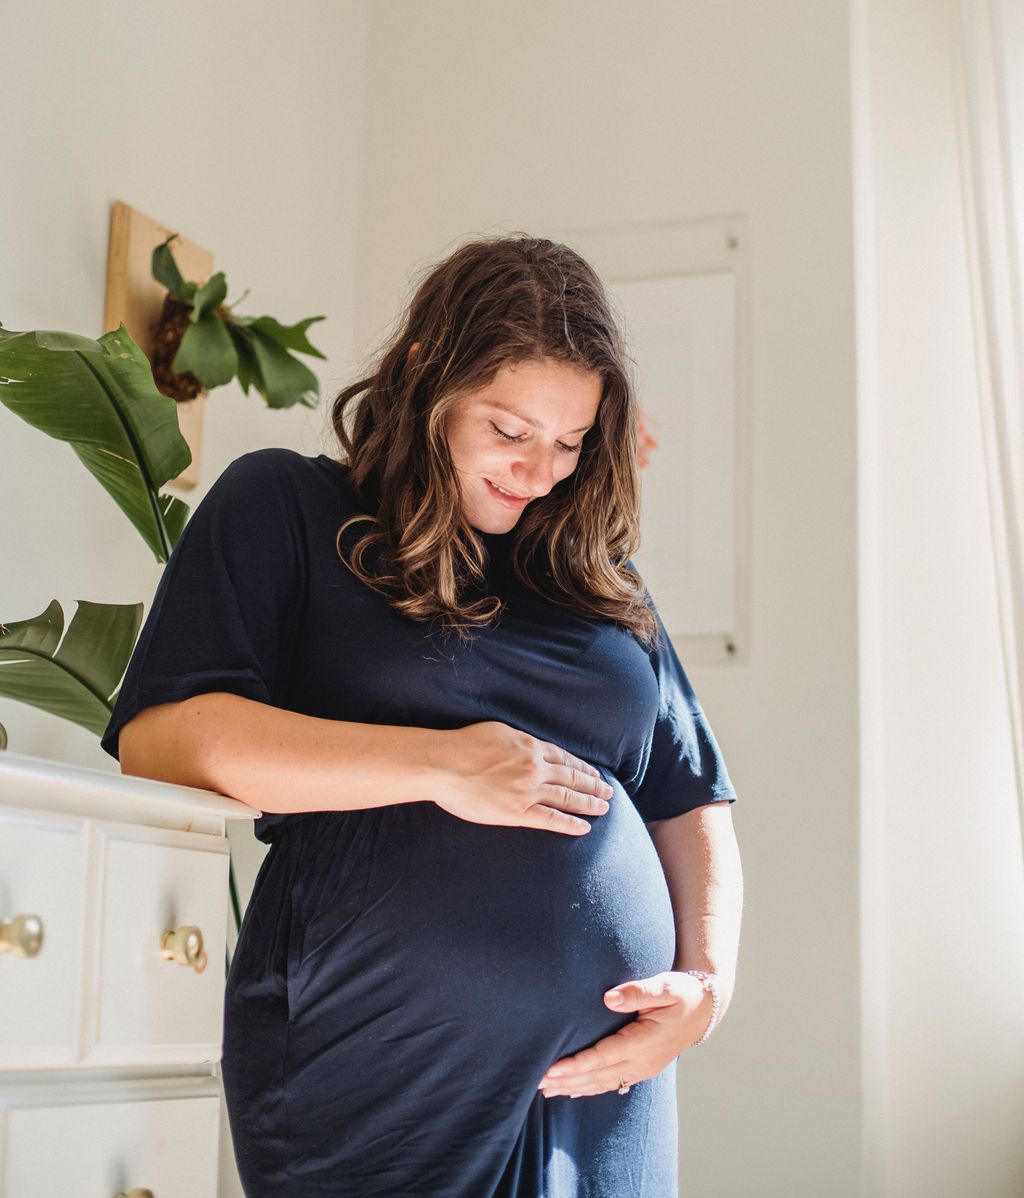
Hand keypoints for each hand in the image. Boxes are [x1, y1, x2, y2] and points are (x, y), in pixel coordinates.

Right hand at [433, 721, 613, 835]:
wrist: (445, 764)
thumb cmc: (464, 744)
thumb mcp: (498, 731)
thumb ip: (518, 741)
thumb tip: (529, 746)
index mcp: (530, 747)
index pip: (564, 758)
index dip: (581, 767)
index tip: (594, 773)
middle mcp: (535, 768)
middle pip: (572, 777)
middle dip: (593, 785)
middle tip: (608, 792)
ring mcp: (528, 791)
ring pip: (567, 797)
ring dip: (588, 803)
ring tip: (604, 808)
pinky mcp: (517, 811)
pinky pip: (551, 819)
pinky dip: (569, 824)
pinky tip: (584, 828)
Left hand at [537, 971, 711, 1097]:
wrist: (704, 1010)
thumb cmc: (682, 992)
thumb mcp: (665, 986)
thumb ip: (637, 991)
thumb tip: (609, 998)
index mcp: (643, 1042)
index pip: (601, 1057)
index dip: (575, 1066)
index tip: (550, 1069)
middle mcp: (641, 1061)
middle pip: (597, 1076)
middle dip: (566, 1081)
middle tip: (536, 1083)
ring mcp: (642, 1068)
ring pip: (602, 1083)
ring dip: (574, 1087)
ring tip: (546, 1090)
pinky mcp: (642, 1068)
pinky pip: (612, 1083)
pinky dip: (590, 1088)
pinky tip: (573, 1091)